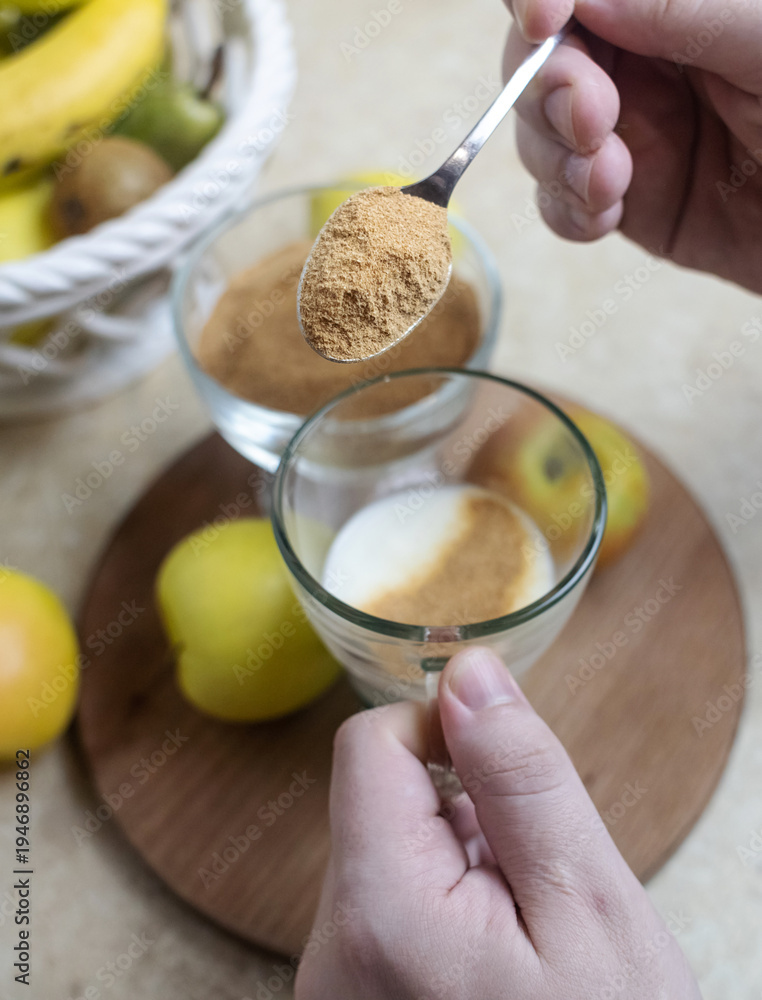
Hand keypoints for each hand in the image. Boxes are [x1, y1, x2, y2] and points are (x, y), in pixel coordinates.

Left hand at [295, 647, 699, 999]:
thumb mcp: (588, 905)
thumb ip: (521, 777)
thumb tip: (470, 671)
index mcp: (379, 910)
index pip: (369, 744)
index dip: (443, 735)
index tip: (505, 782)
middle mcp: (327, 950)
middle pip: (377, 800)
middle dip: (460, 812)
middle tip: (530, 887)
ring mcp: (331, 985)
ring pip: (386, 850)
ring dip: (456, 863)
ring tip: (518, 936)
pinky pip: (385, 908)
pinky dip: (441, 908)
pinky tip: (492, 965)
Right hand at [507, 0, 761, 293]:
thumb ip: (682, 9)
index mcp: (686, 5)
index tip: (546, 18)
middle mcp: (651, 61)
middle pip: (543, 57)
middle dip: (551, 86)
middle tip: (593, 118)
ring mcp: (638, 133)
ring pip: (542, 132)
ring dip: (557, 157)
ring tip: (610, 180)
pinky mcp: (636, 203)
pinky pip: (564, 202)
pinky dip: (568, 209)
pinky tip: (605, 213)